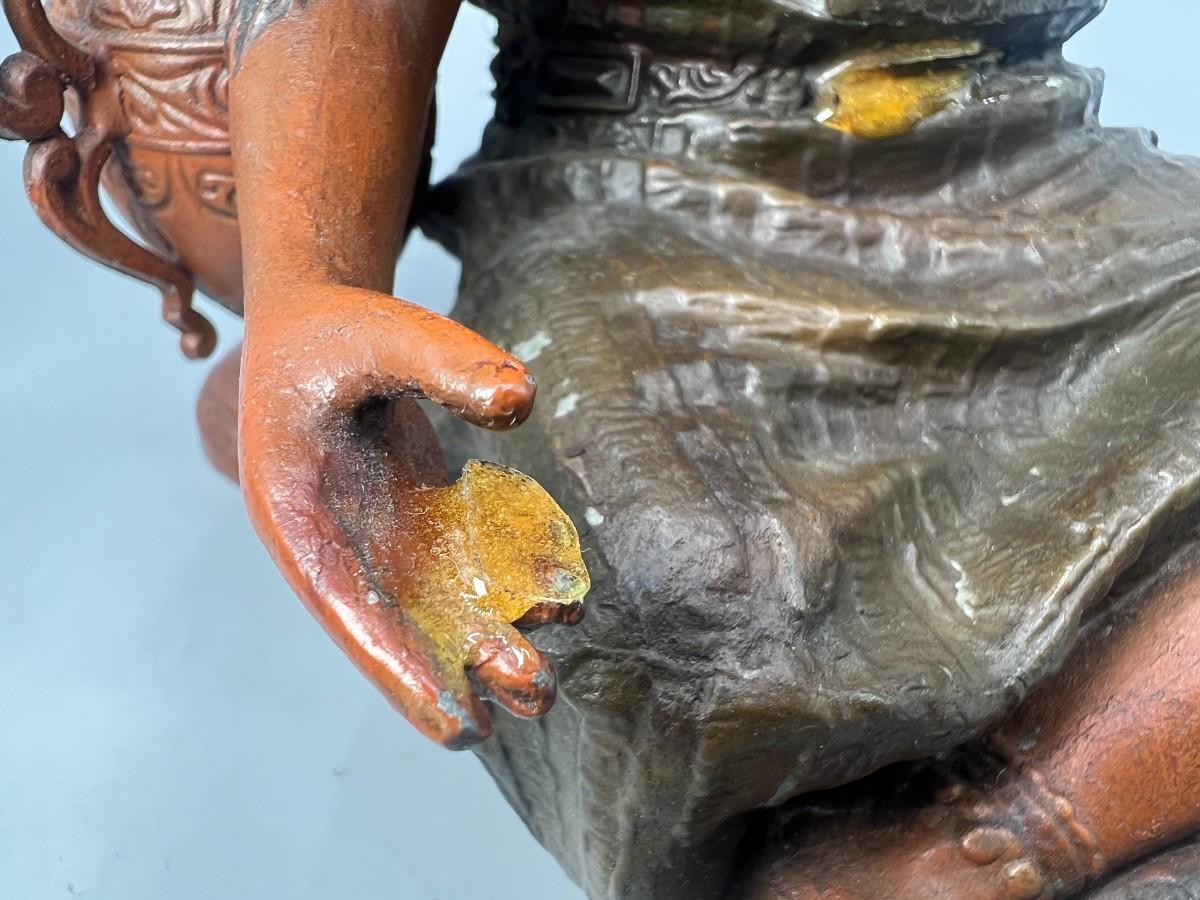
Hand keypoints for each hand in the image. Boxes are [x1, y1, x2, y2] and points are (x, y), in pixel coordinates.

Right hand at [238, 285, 585, 747]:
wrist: (320, 325)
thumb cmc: (328, 330)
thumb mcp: (373, 330)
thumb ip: (440, 359)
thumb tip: (521, 400)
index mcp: (297, 512)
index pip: (345, 604)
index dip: (398, 665)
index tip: (451, 720)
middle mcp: (340, 540)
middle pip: (398, 622)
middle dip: (457, 671)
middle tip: (530, 697)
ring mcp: (383, 532)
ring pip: (436, 602)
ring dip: (488, 639)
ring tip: (546, 683)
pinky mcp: (419, 515)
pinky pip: (466, 558)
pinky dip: (507, 578)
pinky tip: (556, 595)